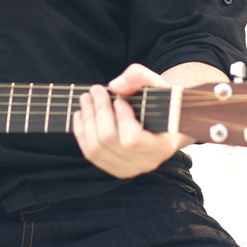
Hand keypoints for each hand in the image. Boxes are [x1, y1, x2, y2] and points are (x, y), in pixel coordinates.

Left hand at [72, 64, 185, 178]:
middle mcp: (146, 163)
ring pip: (96, 149)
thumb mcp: (156, 85)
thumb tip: (115, 86)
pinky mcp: (115, 169)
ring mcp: (129, 169)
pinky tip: (81, 115)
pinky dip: (81, 133)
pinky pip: (91, 155)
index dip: (121, 118)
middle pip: (109, 140)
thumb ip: (139, 77)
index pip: (132, 139)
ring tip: (86, 99)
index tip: (119, 99)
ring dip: (87, 120)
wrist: (165, 126)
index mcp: (162, 146)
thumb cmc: (162, 104)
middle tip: (95, 90)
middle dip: (98, 111)